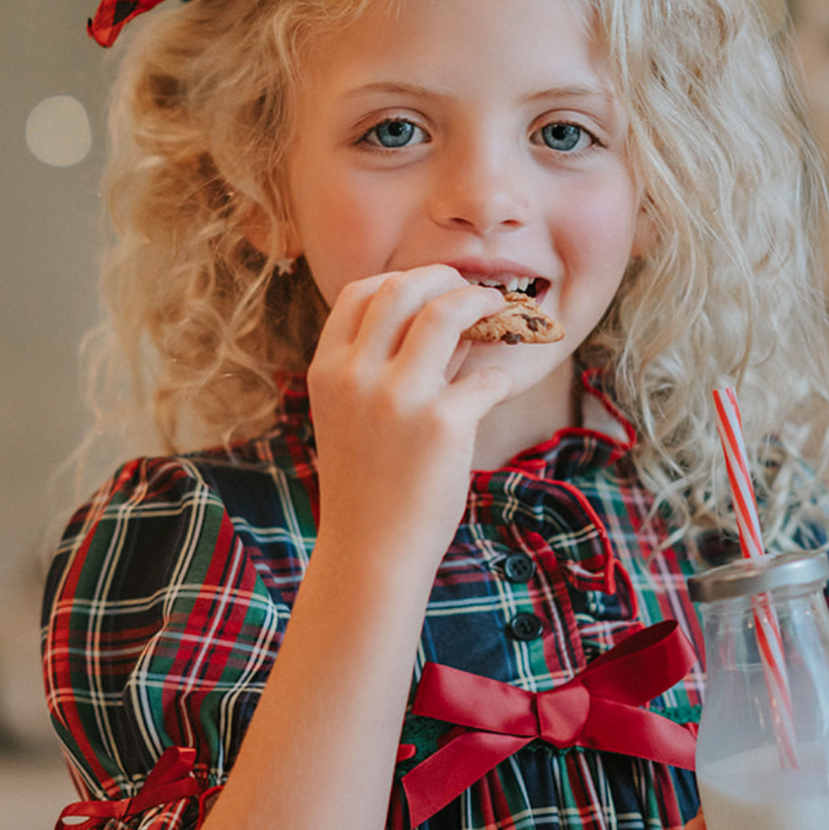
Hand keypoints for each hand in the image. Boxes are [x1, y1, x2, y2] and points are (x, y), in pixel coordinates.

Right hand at [306, 267, 512, 574]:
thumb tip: (449, 319)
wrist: (372, 551)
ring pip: (446, 313)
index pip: (360, 293)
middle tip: (473, 292)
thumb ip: (391, 365)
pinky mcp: (443, 424)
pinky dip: (498, 376)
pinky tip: (496, 389)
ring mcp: (399, 398)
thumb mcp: (356, 416)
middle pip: (403, 289)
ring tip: (500, 311)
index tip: (430, 287)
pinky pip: (486, 376)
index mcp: (328, 370)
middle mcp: (357, 376)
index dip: (402, 279)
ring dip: (481, 304)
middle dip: (445, 278)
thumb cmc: (369, 484)